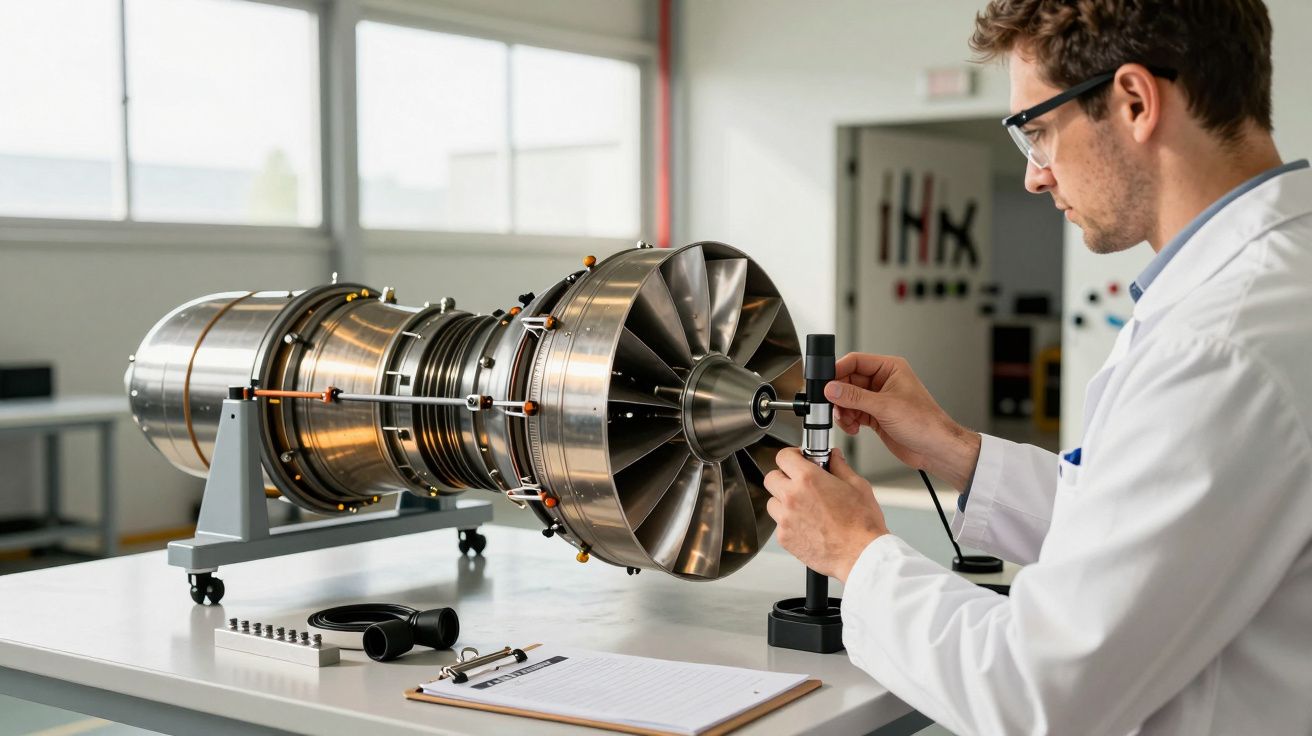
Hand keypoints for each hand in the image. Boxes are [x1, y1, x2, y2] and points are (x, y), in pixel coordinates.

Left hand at [763, 447, 886, 581]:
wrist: (861, 555)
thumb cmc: (862, 524)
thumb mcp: (857, 486)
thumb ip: (840, 467)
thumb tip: (833, 457)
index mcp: (808, 479)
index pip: (783, 456)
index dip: (792, 456)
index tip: (798, 460)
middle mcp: (792, 497)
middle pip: (771, 478)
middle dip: (784, 478)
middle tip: (799, 483)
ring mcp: (785, 519)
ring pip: (772, 502)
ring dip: (783, 502)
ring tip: (804, 508)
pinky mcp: (784, 538)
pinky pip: (779, 525)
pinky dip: (789, 524)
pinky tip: (808, 526)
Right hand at [824, 353, 981, 490]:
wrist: (934, 449)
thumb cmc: (925, 423)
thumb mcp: (885, 406)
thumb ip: (855, 397)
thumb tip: (832, 388)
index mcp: (890, 369)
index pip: (856, 361)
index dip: (838, 370)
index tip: (825, 383)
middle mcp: (883, 382)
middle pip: (848, 381)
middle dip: (839, 396)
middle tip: (835, 407)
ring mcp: (878, 399)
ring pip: (848, 399)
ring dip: (843, 411)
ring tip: (848, 421)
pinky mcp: (875, 415)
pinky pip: (853, 413)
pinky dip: (848, 421)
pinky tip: (854, 428)